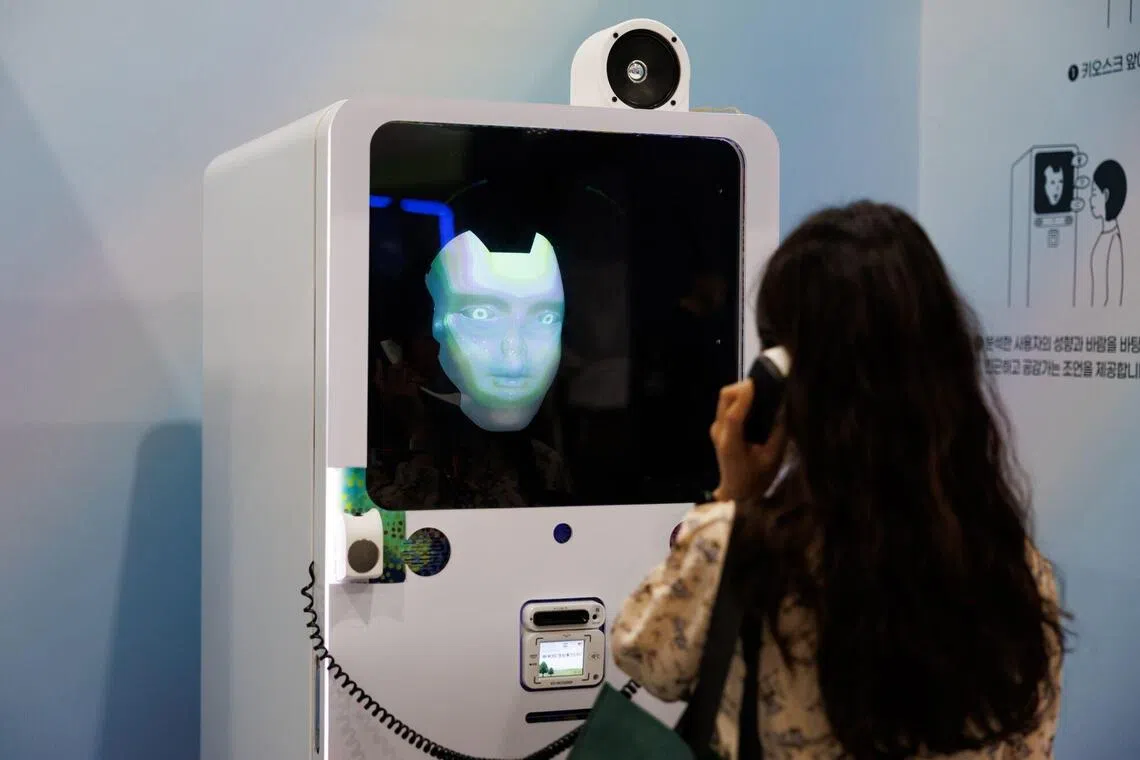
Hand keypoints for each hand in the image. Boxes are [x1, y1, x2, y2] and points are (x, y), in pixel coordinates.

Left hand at [709, 379, 788, 501]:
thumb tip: (783, 409)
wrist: (736, 490)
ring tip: (760, 394)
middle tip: (762, 387)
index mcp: (731, 444)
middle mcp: (719, 433)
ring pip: (724, 398)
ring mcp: (716, 429)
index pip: (733, 416)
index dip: (744, 397)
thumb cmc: (756, 478)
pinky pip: (727, 405)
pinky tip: (754, 404)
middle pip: (724, 398)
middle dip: (741, 388)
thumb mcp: (771, 458)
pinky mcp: (719, 427)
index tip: (756, 383)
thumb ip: (777, 434)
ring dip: (740, 392)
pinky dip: (740, 399)